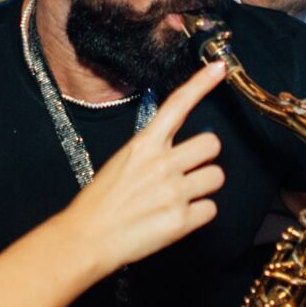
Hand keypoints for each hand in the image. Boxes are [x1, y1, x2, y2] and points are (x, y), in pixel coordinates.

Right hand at [62, 60, 225, 272]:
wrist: (86, 238)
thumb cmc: (101, 202)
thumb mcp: (122, 162)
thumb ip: (152, 151)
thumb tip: (180, 151)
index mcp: (144, 144)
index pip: (177, 105)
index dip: (200, 84)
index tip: (219, 68)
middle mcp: (162, 163)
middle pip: (212, 144)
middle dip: (205, 157)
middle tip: (188, 171)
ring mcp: (173, 191)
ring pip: (216, 177)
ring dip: (203, 187)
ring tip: (178, 198)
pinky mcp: (181, 220)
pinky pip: (210, 210)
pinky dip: (197, 215)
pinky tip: (175, 218)